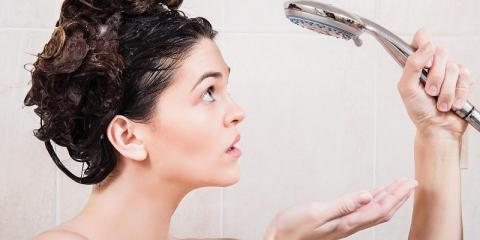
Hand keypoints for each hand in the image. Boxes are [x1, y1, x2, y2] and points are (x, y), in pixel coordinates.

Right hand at [264, 179, 417, 239]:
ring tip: (399, 186)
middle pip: (382, 211)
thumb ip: (343, 205)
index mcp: (347, 222)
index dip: (396, 195)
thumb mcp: (317, 212)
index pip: (379, 208)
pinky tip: (374, 194)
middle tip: (411, 182)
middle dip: (398, 196)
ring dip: (389, 198)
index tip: (409, 183)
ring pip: (374, 211)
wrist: (280, 238)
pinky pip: (362, 211)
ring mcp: (344, 224)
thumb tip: (368, 195)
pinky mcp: (337, 222)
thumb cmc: (293, 227)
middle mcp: (349, 225)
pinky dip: (373, 201)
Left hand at [397, 28, 475, 138]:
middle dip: (436, 77)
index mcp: (417, 63)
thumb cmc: (419, 110)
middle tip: (430, 92)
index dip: (425, 44)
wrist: (437, 127)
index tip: (427, 64)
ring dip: (446, 91)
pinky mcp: (463, 80)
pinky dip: (458, 94)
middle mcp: (434, 64)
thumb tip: (427, 46)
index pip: (422, 37)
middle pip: (441, 52)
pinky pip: (466, 78)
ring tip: (440, 103)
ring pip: (454, 68)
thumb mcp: (406, 88)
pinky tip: (453, 104)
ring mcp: (450, 71)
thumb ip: (412, 65)